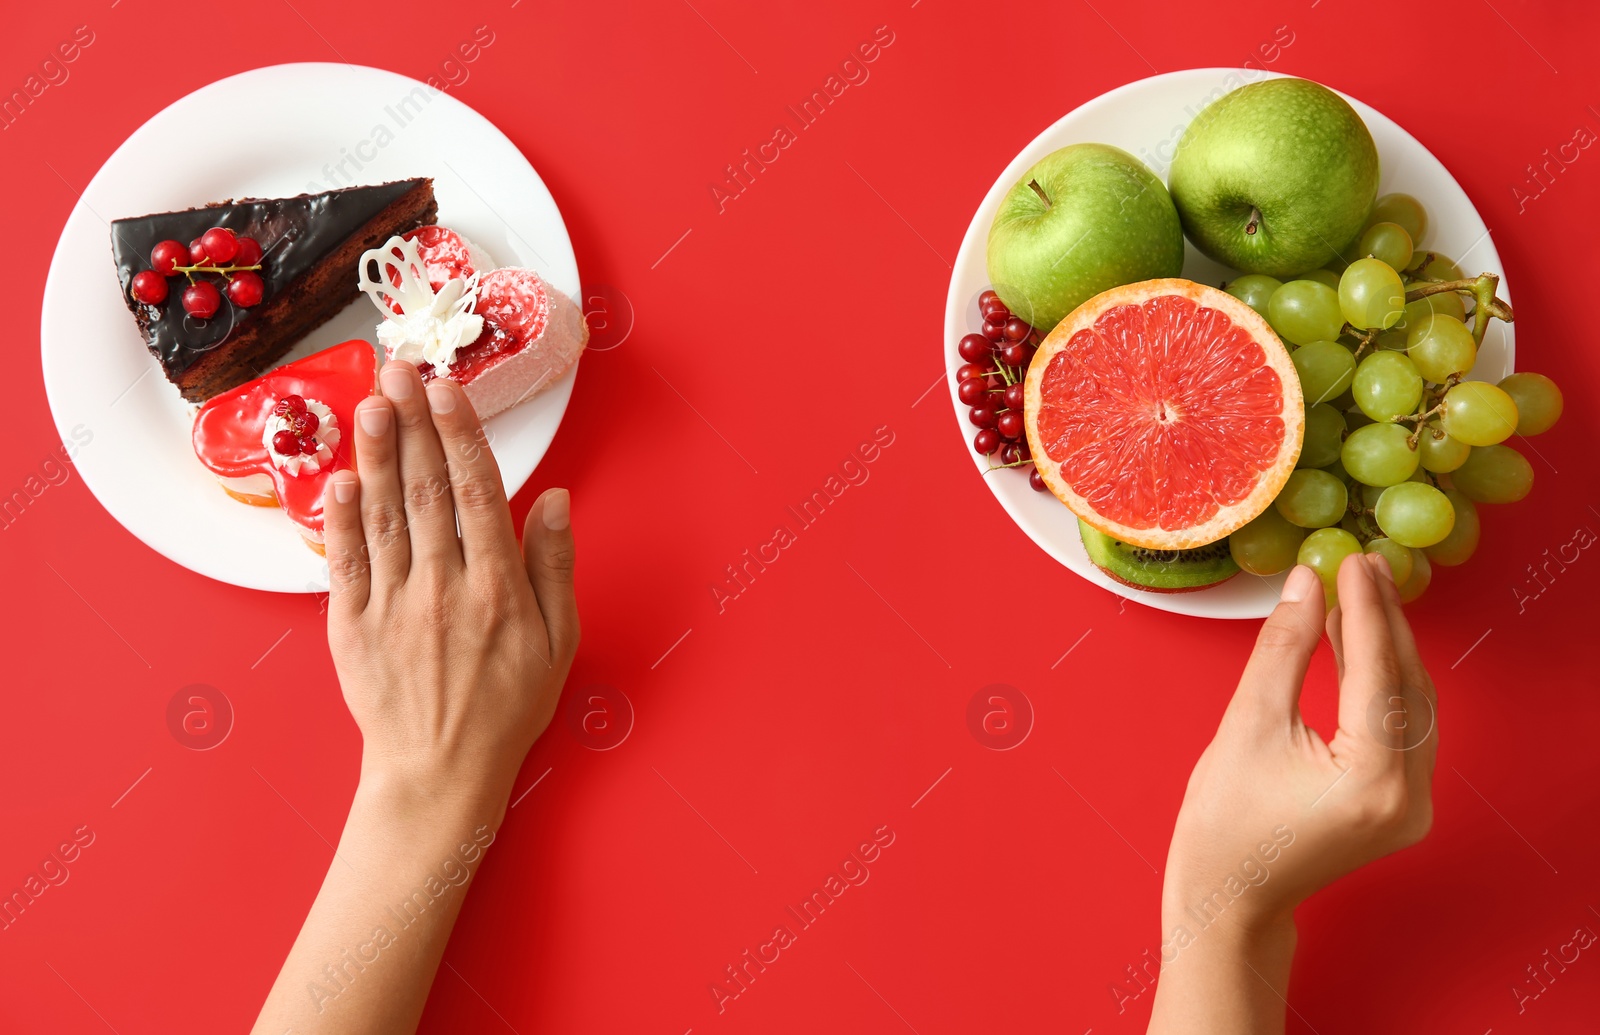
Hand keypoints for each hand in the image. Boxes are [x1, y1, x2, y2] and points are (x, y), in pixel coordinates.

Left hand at [322, 361, 578, 820]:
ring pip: (383, 514)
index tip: (446, 390)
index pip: (475, 493)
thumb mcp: (558, 641)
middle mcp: (442, 587)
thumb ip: (553, 566)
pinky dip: (341, 516)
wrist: (440, 774)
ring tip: (371, 402)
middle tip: (399, 369)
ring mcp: (391, 605)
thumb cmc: (507, 708)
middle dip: (413, 423)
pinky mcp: (351, 625)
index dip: (459, 435)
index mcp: (496, 588)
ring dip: (376, 453)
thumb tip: (552, 499)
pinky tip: (342, 476)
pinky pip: (345, 560)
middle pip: (424, 489)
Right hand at [1147, 552, 1436, 1031]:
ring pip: (1415, 704)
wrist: (1230, 896)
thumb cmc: (1224, 822)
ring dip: (1387, 647)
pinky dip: (1384, 682)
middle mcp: (1409, 796)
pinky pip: (1406, 727)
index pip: (1379, 672)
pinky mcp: (1404, 805)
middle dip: (1384, 621)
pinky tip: (1357, 644)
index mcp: (1371, 780)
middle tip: (1360, 565)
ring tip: (1356, 593)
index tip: (1351, 561)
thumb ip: (1283, 648)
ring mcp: (1414, 806)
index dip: (1365, 609)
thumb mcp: (1247, 724)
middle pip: (1409, 685)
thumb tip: (1305, 582)